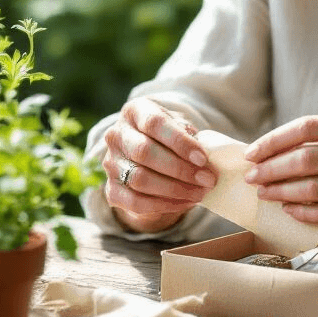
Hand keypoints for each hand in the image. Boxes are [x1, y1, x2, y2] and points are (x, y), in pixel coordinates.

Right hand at [102, 97, 216, 232]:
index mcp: (135, 111)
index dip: (180, 142)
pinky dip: (165, 205)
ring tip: (200, 193)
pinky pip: (136, 202)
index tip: (202, 158)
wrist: (147, 158)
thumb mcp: (179, 126)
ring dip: (175, 190)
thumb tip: (206, 154)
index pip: (154, 123)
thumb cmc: (168, 137)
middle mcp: (116, 135)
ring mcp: (110, 163)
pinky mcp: (111, 190)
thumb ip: (189, 135)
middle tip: (207, 180)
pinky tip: (185, 202)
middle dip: (180, 169)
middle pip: (144, 152)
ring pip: (139, 179)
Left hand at [243, 114, 317, 230]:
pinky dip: (301, 211)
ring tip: (264, 192)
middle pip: (304, 159)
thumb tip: (273, 150)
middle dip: (270, 169)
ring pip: (311, 188)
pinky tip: (287, 209)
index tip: (253, 151)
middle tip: (252, 176)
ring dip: (280, 191)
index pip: (306, 127)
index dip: (274, 140)